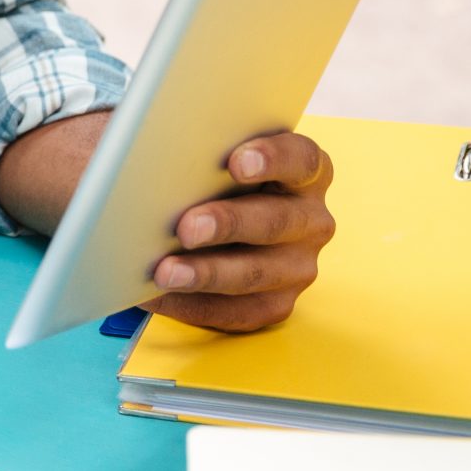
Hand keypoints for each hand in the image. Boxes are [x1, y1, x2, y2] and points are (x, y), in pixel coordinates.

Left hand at [146, 131, 334, 333]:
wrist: (229, 232)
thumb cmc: (221, 185)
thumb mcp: (224, 164)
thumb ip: (209, 159)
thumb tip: (161, 161)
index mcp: (307, 174)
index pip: (302, 160)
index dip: (273, 158)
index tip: (237, 162)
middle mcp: (311, 221)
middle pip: (275, 221)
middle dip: (228, 224)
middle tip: (187, 227)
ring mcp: (298, 266)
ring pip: (254, 273)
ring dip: (206, 274)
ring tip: (165, 273)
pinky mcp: (278, 304)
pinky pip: (236, 312)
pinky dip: (192, 305)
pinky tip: (159, 296)